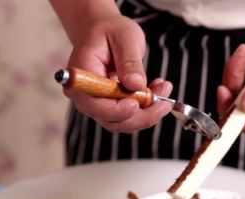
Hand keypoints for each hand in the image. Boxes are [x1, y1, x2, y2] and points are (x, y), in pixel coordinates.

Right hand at [65, 15, 171, 132]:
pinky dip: (147, 108)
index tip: (137, 104)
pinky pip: (129, 116)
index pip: (94, 104)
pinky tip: (157, 90)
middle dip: (141, 115)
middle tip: (164, 102)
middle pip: (110, 119)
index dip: (116, 110)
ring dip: (148, 112)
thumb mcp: (124, 37)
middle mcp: (85, 95)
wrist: (104, 31)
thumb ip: (129, 61)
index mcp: (81, 75)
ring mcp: (97, 103)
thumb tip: (136, 85)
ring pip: (123, 122)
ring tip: (163, 88)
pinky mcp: (111, 106)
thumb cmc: (110, 31)